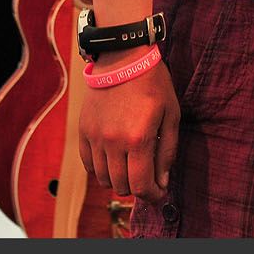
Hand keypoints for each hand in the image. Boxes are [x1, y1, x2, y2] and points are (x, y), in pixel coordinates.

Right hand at [78, 60, 178, 201]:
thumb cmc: (153, 84)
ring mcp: (95, 137)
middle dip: (137, 187)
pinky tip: (113, 158)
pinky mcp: (83, 130)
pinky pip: (88, 164)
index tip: (159, 193)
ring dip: (118, 179)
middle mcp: (113, 142)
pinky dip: (100, 168)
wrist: (123, 57)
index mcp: (138, 139)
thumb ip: (167, 152)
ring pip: (103, 179)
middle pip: (121, 186)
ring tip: (130, 166)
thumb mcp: (171, 116)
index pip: (142, 186)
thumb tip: (162, 183)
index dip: (153, 196)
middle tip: (147, 177)